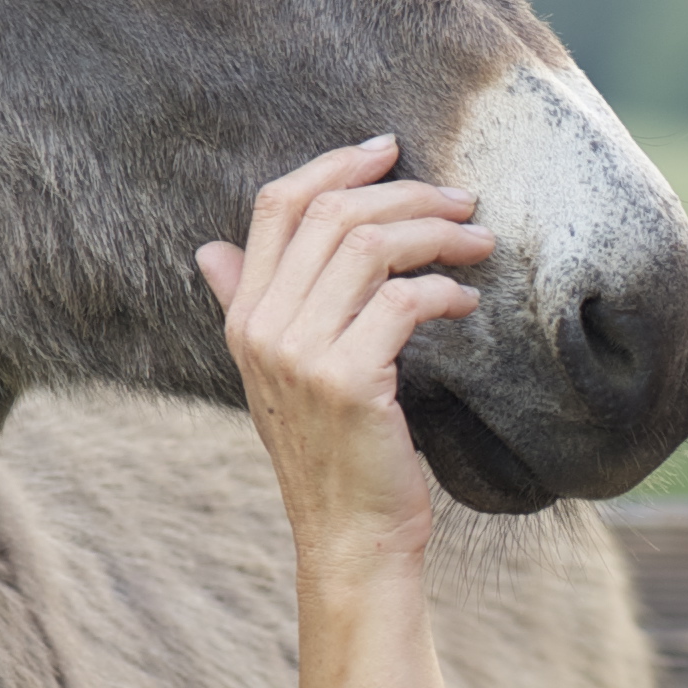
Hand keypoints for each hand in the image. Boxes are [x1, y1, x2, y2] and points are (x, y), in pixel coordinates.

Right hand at [198, 139, 490, 577]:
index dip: (335, 166)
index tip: (390, 150)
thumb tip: (210, 248)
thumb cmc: (333, 452)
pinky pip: (404, 302)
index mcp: (244, 316)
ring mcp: (301, 354)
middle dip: (407, 196)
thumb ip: (250, 304)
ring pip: (371, 249)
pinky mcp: (348, 381)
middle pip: (333, 216)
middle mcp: (262, 328)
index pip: (276, 206)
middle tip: (462, 201)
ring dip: (436, 234)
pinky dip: (445, 290)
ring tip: (477, 244)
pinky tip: (468, 300)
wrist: (350, 537)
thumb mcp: (280, 375)